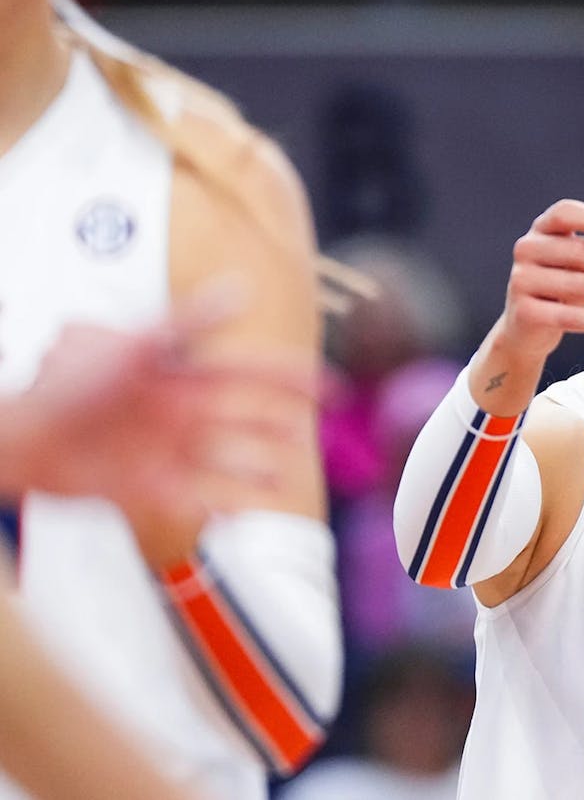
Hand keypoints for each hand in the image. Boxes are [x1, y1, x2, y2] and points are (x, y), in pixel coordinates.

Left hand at [7, 281, 313, 533]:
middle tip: (309, 430)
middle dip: (280, 424)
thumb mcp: (137, 342)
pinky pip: (193, 499)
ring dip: (256, 471)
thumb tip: (242, 289)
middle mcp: (182, 414)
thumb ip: (191, 320)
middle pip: (245, 419)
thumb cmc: (74, 381)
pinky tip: (237, 516)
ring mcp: (167, 451)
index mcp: (183, 377)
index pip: (250, 374)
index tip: (332, 384)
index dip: (291, 379)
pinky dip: (216, 508)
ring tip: (282, 480)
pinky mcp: (146, 487)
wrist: (24, 434)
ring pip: (227, 462)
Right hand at [491, 199, 583, 361]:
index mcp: (540, 230)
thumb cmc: (559, 287)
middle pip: (579, 251)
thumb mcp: (578, 261)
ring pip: (578, 285)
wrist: (527, 327)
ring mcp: (521, 279)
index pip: (565, 212)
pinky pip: (570, 316)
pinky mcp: (524, 312)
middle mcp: (526, 249)